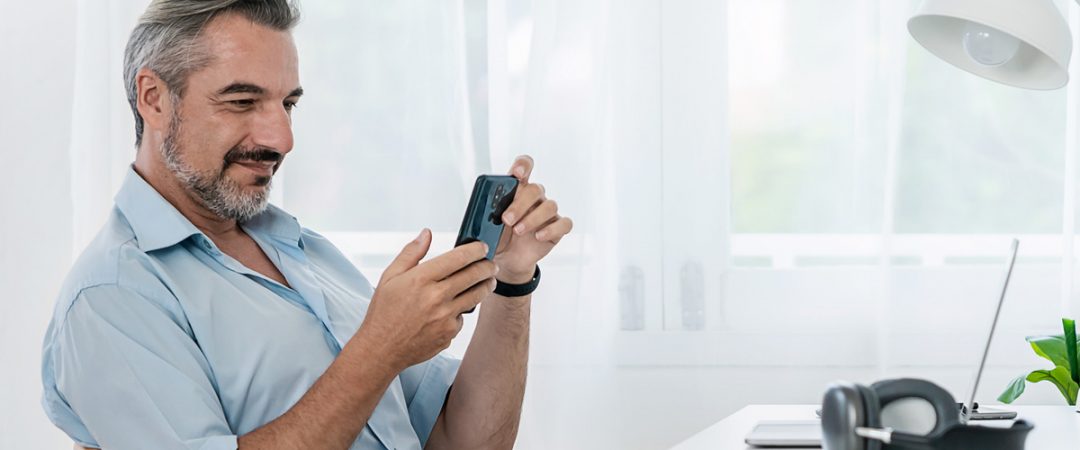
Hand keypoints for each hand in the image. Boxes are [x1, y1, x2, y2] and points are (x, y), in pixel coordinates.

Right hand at [357, 230, 497, 370]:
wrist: (381, 349)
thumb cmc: (384, 313)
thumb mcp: (390, 277)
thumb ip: (411, 253)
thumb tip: (426, 234)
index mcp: (421, 279)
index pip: (458, 258)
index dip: (475, 250)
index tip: (482, 248)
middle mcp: (436, 297)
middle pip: (473, 275)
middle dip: (487, 267)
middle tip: (491, 264)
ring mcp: (445, 317)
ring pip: (476, 296)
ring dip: (486, 286)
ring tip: (488, 281)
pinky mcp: (449, 333)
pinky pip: (463, 316)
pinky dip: (463, 310)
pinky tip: (457, 306)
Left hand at [494, 155, 573, 283]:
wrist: (506, 260)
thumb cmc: (496, 237)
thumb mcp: (486, 224)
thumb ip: (486, 212)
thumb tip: (482, 208)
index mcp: (517, 189)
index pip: (525, 166)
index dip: (523, 166)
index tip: (517, 175)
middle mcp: (535, 197)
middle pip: (535, 189)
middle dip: (520, 204)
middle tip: (506, 220)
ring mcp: (547, 213)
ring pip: (550, 205)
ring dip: (533, 218)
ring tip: (518, 231)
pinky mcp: (557, 228)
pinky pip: (564, 223)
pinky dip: (552, 229)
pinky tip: (538, 237)